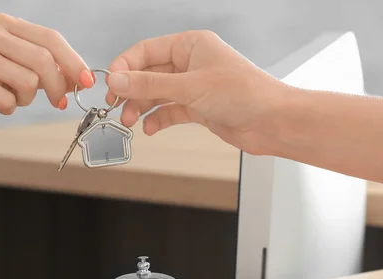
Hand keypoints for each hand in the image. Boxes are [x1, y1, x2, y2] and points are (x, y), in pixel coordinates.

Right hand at [0, 13, 94, 126]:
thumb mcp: (15, 66)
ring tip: (10, 97)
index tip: (87, 81)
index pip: (51, 38)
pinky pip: (8, 100)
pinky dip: (8, 108)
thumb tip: (79, 78)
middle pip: (44, 60)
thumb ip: (44, 67)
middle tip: (57, 102)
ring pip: (29, 82)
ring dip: (27, 99)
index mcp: (5, 24)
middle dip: (58, 86)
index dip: (73, 61)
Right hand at [105, 30, 291, 154]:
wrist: (271, 122)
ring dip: (141, 107)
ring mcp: (194, 86)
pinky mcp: (199, 108)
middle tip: (116, 106)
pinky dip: (158, 119)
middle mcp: (191, 63)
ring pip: (157, 94)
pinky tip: (150, 128)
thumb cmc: (245, 93)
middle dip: (132, 91)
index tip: (111, 83)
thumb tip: (118, 79)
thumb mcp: (190, 86)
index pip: (146, 50)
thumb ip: (150, 84)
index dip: (125, 66)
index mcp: (191, 45)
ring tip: (129, 120)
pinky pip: (170, 111)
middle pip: (149, 74)